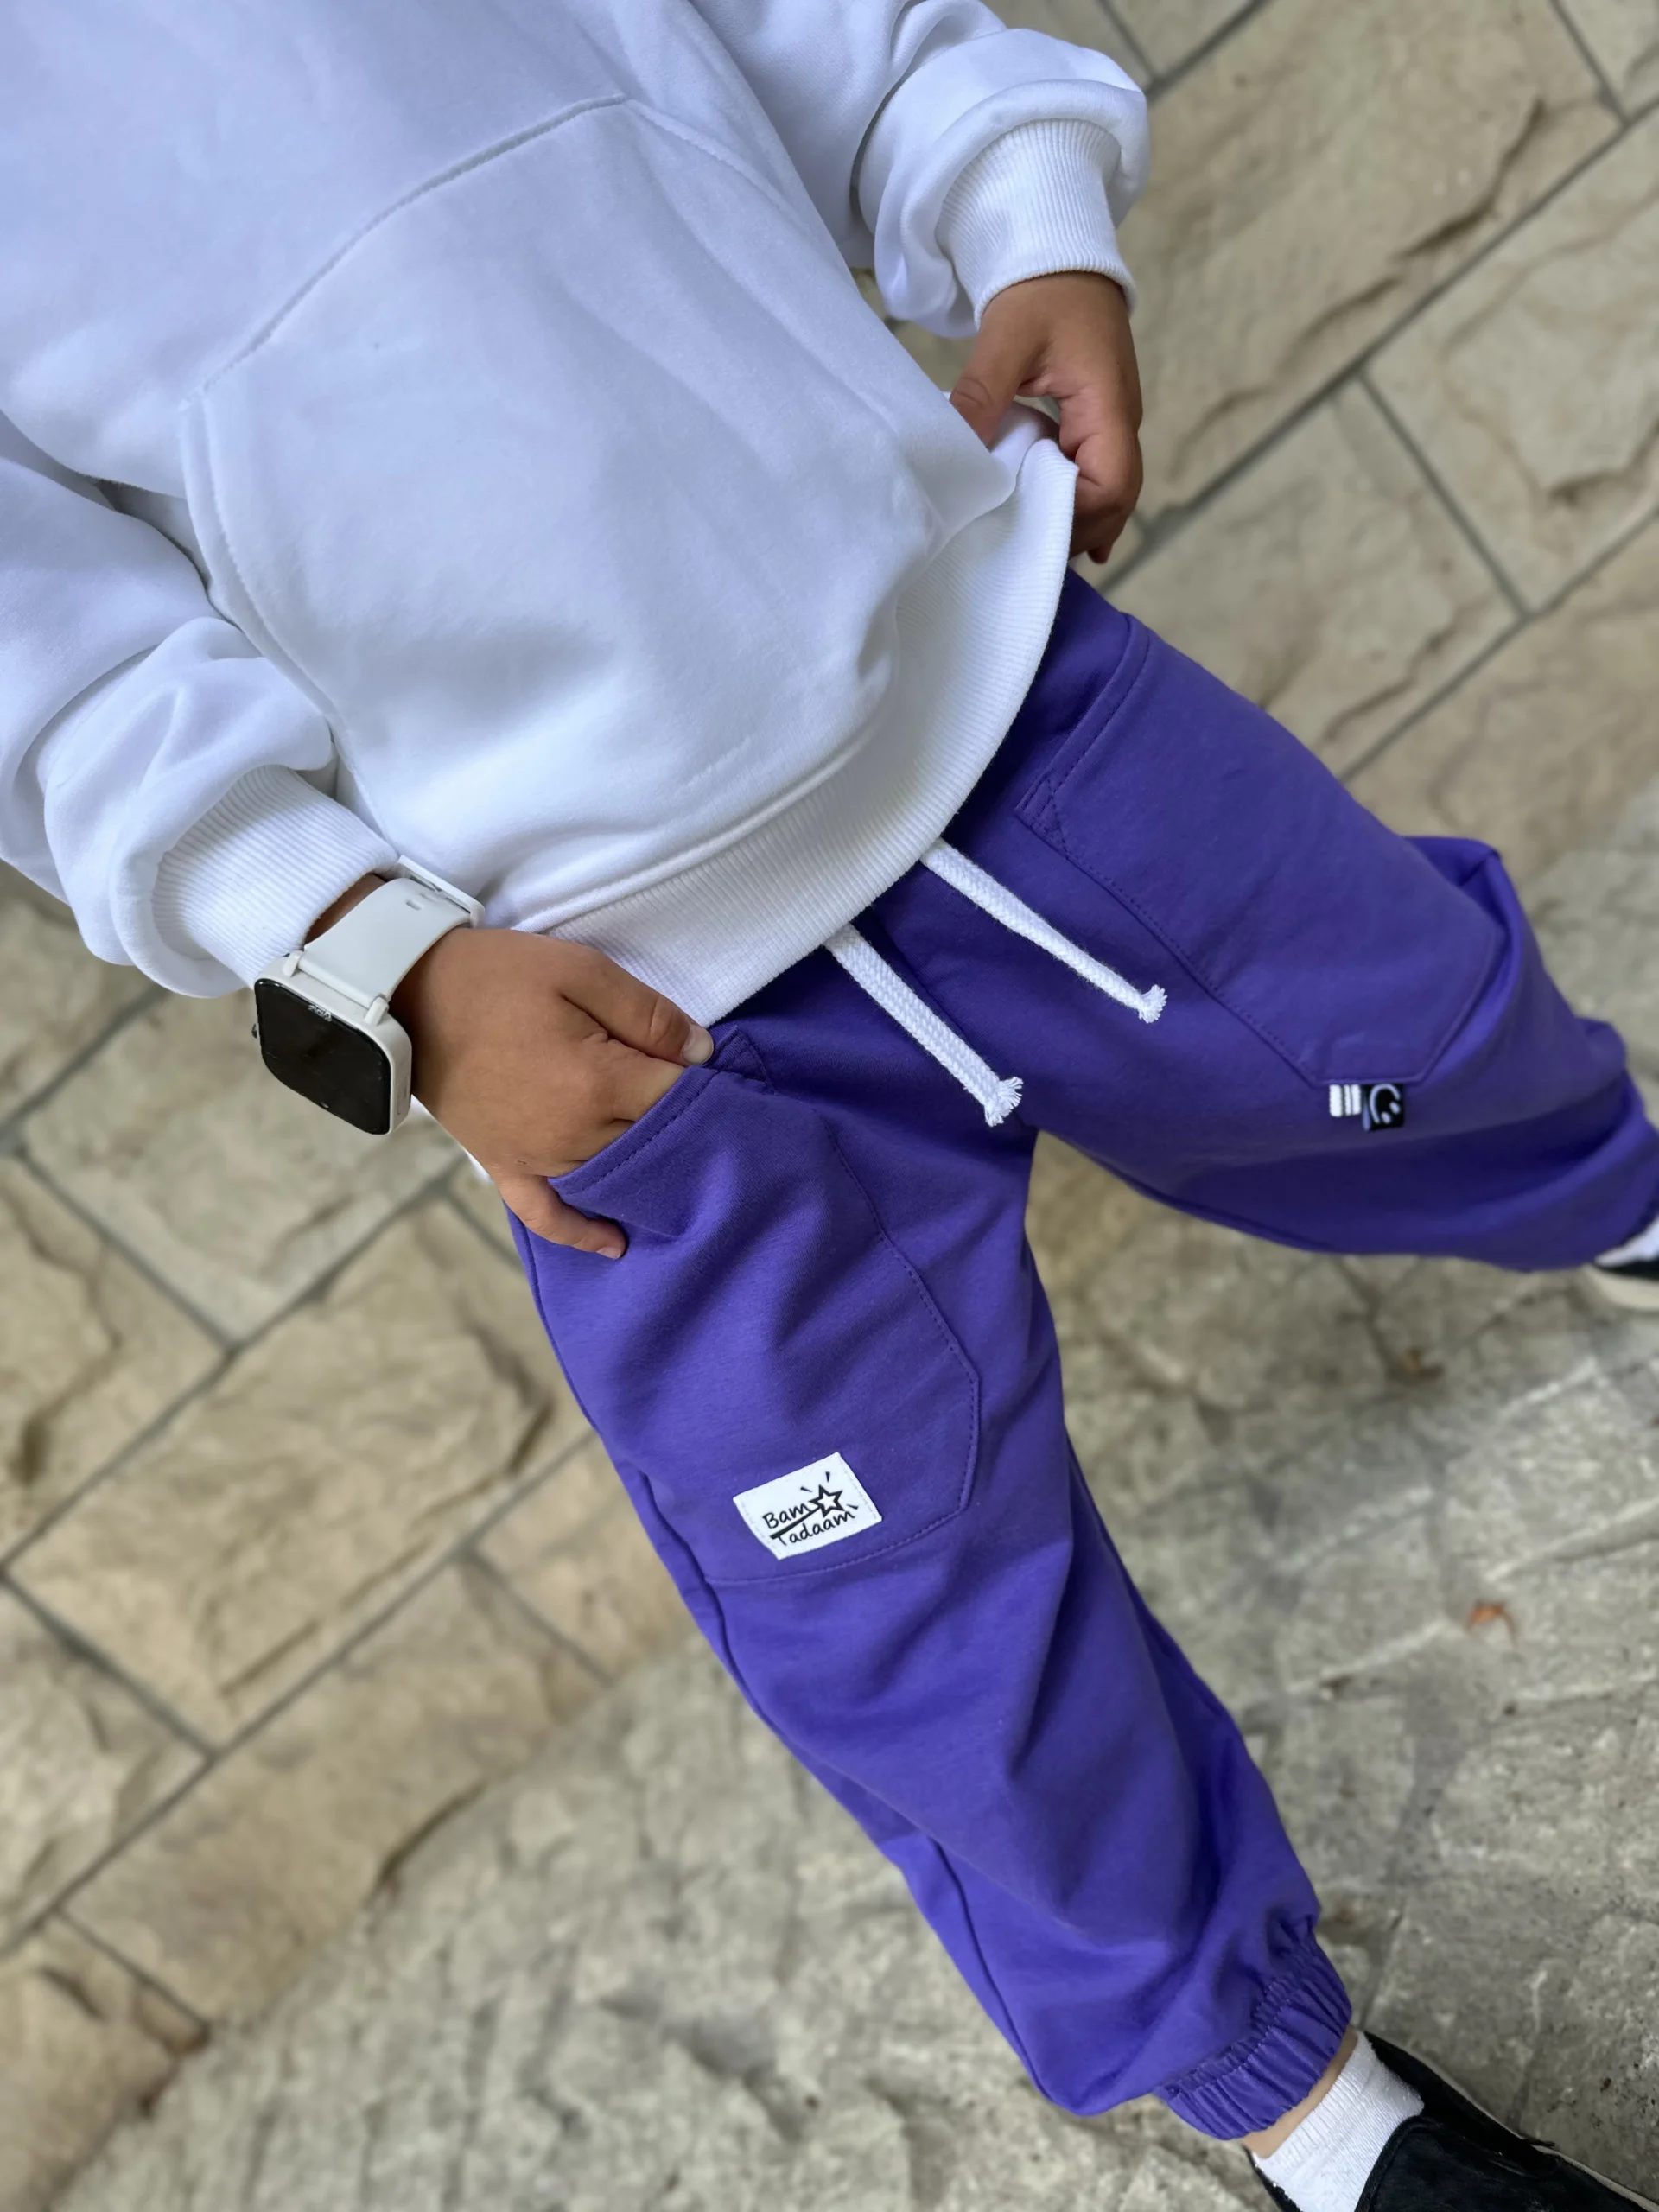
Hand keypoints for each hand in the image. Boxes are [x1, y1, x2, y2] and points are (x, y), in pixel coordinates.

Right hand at [311, 877, 711, 1256]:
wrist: (407, 995)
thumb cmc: (497, 977)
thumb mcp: (580, 971)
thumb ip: (647, 1015)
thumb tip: (703, 1054)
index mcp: (597, 1084)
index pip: (676, 1097)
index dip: (701, 1081)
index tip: (713, 1068)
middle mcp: (573, 1134)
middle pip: (651, 1140)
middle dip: (679, 1124)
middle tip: (700, 1107)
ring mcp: (537, 1157)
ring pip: (612, 1177)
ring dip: (645, 1171)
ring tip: (679, 1162)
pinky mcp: (504, 1166)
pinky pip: (546, 1213)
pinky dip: (581, 1232)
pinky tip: (615, 1243)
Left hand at [949, 272, 1142, 563]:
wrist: (1060, 255)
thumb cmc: (1041, 290)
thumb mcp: (1006, 337)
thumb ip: (982, 395)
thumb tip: (957, 452)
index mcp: (1108, 405)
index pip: (1111, 484)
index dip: (1076, 517)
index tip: (1027, 528)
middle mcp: (1119, 422)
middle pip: (1115, 500)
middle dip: (1075, 530)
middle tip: (1025, 553)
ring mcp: (1110, 424)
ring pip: (1106, 492)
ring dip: (1074, 520)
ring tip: (1032, 545)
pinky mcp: (1093, 421)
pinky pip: (1093, 474)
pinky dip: (1074, 503)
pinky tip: (1052, 529)